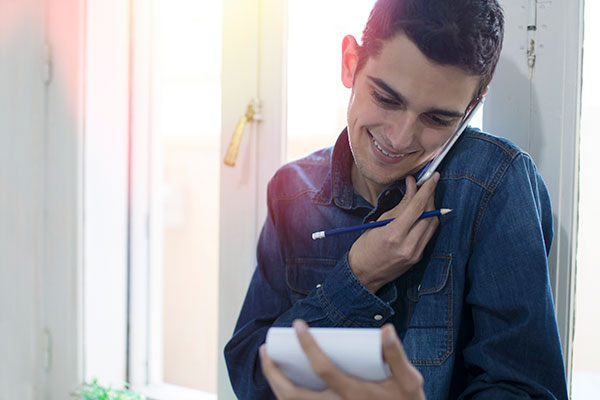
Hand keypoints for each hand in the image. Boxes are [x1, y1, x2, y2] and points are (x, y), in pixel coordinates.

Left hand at [260, 320, 424, 399]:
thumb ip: (397, 356)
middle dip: (272, 372)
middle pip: (292, 395)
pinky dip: (285, 395)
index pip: (322, 368)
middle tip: (264, 350)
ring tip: (268, 362)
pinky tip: (281, 381)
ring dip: (274, 384)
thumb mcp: (410, 382)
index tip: (298, 325)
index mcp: (354, 395)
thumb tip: (386, 330)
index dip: (308, 345)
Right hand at [348, 173, 439, 292]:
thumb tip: (412, 186)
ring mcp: (415, 253)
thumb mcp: (378, 222)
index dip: (427, 189)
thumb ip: (399, 206)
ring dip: (431, 209)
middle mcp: (408, 244)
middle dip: (430, 197)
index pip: (417, 207)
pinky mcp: (418, 257)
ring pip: (433, 224)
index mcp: (394, 234)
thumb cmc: (364, 248)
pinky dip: (427, 221)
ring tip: (423, 199)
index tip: (433, 177)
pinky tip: (420, 215)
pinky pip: (429, 234)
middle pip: (429, 214)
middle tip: (426, 185)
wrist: (363, 275)